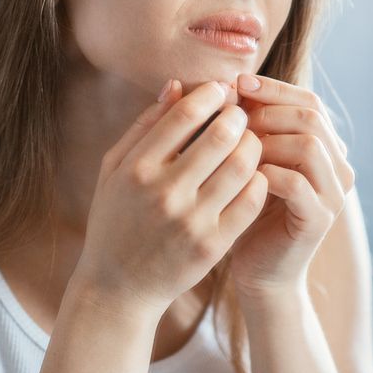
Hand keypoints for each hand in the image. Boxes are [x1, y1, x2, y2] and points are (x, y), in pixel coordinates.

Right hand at [73, 80, 268, 317]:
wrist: (118, 287)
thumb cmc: (115, 218)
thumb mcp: (115, 169)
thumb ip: (144, 126)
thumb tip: (176, 86)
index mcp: (137, 168)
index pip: (185, 114)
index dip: (210, 95)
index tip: (221, 90)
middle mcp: (164, 192)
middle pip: (221, 135)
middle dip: (238, 116)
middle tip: (242, 114)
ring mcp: (191, 221)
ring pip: (241, 166)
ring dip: (253, 145)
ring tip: (250, 141)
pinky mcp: (213, 246)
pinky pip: (250, 201)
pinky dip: (258, 180)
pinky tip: (252, 174)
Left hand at [225, 73, 354, 296]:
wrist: (259, 269)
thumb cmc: (248, 209)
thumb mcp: (250, 159)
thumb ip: (251, 125)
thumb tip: (231, 82)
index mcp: (326, 147)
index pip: (309, 100)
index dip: (274, 88)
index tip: (238, 83)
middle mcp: (338, 167)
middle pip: (312, 117)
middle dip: (269, 110)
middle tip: (234, 115)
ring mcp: (333, 194)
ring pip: (308, 145)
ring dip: (268, 139)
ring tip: (236, 145)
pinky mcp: (319, 219)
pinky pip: (297, 183)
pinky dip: (267, 172)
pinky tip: (242, 175)